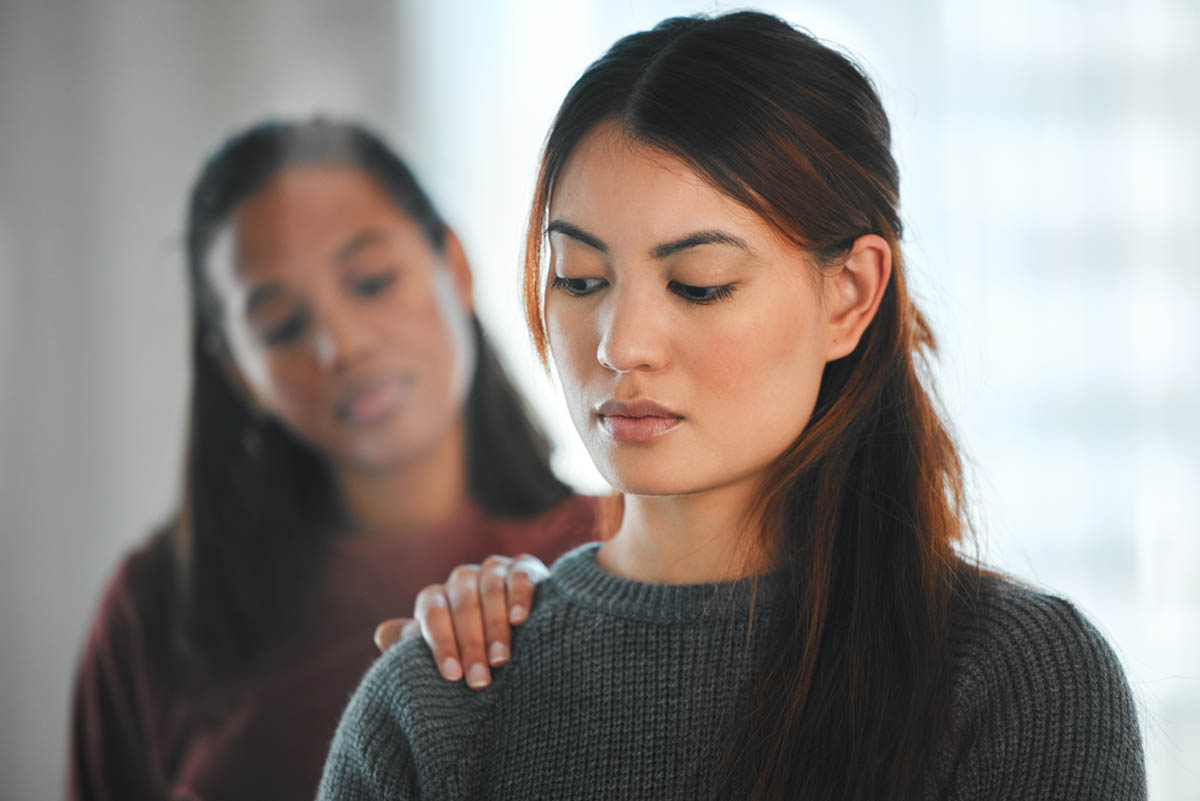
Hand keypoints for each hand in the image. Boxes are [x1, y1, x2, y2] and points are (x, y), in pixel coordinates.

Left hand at [373, 553, 549, 689]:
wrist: (521, 637)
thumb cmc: (471, 652)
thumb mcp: (442, 652)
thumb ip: (412, 646)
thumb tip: (382, 635)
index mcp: (437, 597)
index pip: (432, 613)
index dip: (441, 642)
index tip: (451, 675)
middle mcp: (462, 579)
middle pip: (462, 604)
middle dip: (470, 645)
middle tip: (479, 680)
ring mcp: (494, 569)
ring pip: (490, 589)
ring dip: (495, 626)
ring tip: (500, 660)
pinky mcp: (525, 566)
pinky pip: (519, 576)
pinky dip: (518, 596)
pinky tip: (520, 620)